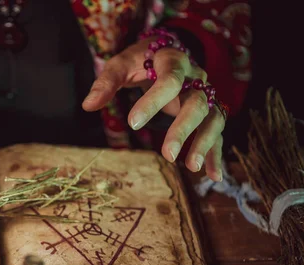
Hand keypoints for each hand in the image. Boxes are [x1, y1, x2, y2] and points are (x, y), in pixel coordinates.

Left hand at [82, 37, 224, 181]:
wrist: (165, 50)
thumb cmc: (140, 60)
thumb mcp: (121, 64)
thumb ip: (106, 83)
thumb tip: (88, 105)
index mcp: (173, 61)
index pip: (169, 81)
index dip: (153, 102)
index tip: (133, 123)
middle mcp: (195, 78)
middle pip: (196, 103)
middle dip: (183, 130)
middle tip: (167, 155)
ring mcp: (204, 94)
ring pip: (212, 118)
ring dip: (204, 143)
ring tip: (192, 168)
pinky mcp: (207, 110)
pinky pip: (215, 131)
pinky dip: (216, 153)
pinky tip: (213, 175)